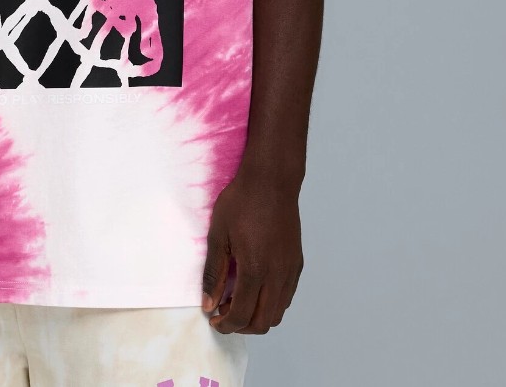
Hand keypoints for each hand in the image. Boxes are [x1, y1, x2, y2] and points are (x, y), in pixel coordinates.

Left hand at [200, 168, 303, 334]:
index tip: (213, 319)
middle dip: (241, 326)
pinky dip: (271, 303)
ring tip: (237, 301)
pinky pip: (286, 296)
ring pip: (278, 312)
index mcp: (255, 269)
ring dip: (257, 316)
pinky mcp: (296, 262)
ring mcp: (290, 270)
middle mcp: (277, 275)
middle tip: (223, 313)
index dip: (226, 324)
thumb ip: (213, 273)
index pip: (242, 315)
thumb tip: (208, 304)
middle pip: (262, 321)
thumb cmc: (241, 201)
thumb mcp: (218, 235)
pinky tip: (255, 288)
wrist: (271, 180)